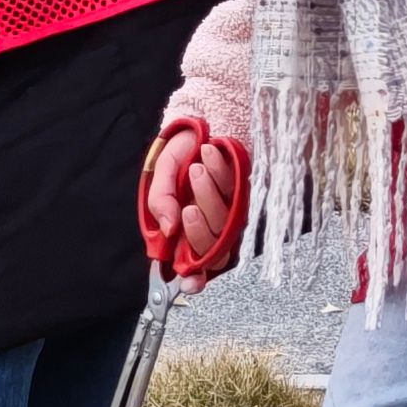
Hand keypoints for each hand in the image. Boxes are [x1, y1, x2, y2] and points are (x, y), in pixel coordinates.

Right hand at [138, 120, 250, 286]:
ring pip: (226, 224)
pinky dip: (221, 174)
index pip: (194, 265)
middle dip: (199, 230)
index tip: (189, 284)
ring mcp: (231, 211)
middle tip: (187, 206)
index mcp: (185, 229)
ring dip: (209, 197)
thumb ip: (160, 202)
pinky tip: (209, 154)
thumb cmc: (179, 153)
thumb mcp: (159, 175)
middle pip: (212, 250)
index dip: (193, 280)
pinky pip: (237, 193)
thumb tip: (169, 228)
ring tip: (196, 168)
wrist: (198, 122)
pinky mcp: (246, 192)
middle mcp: (211, 225)